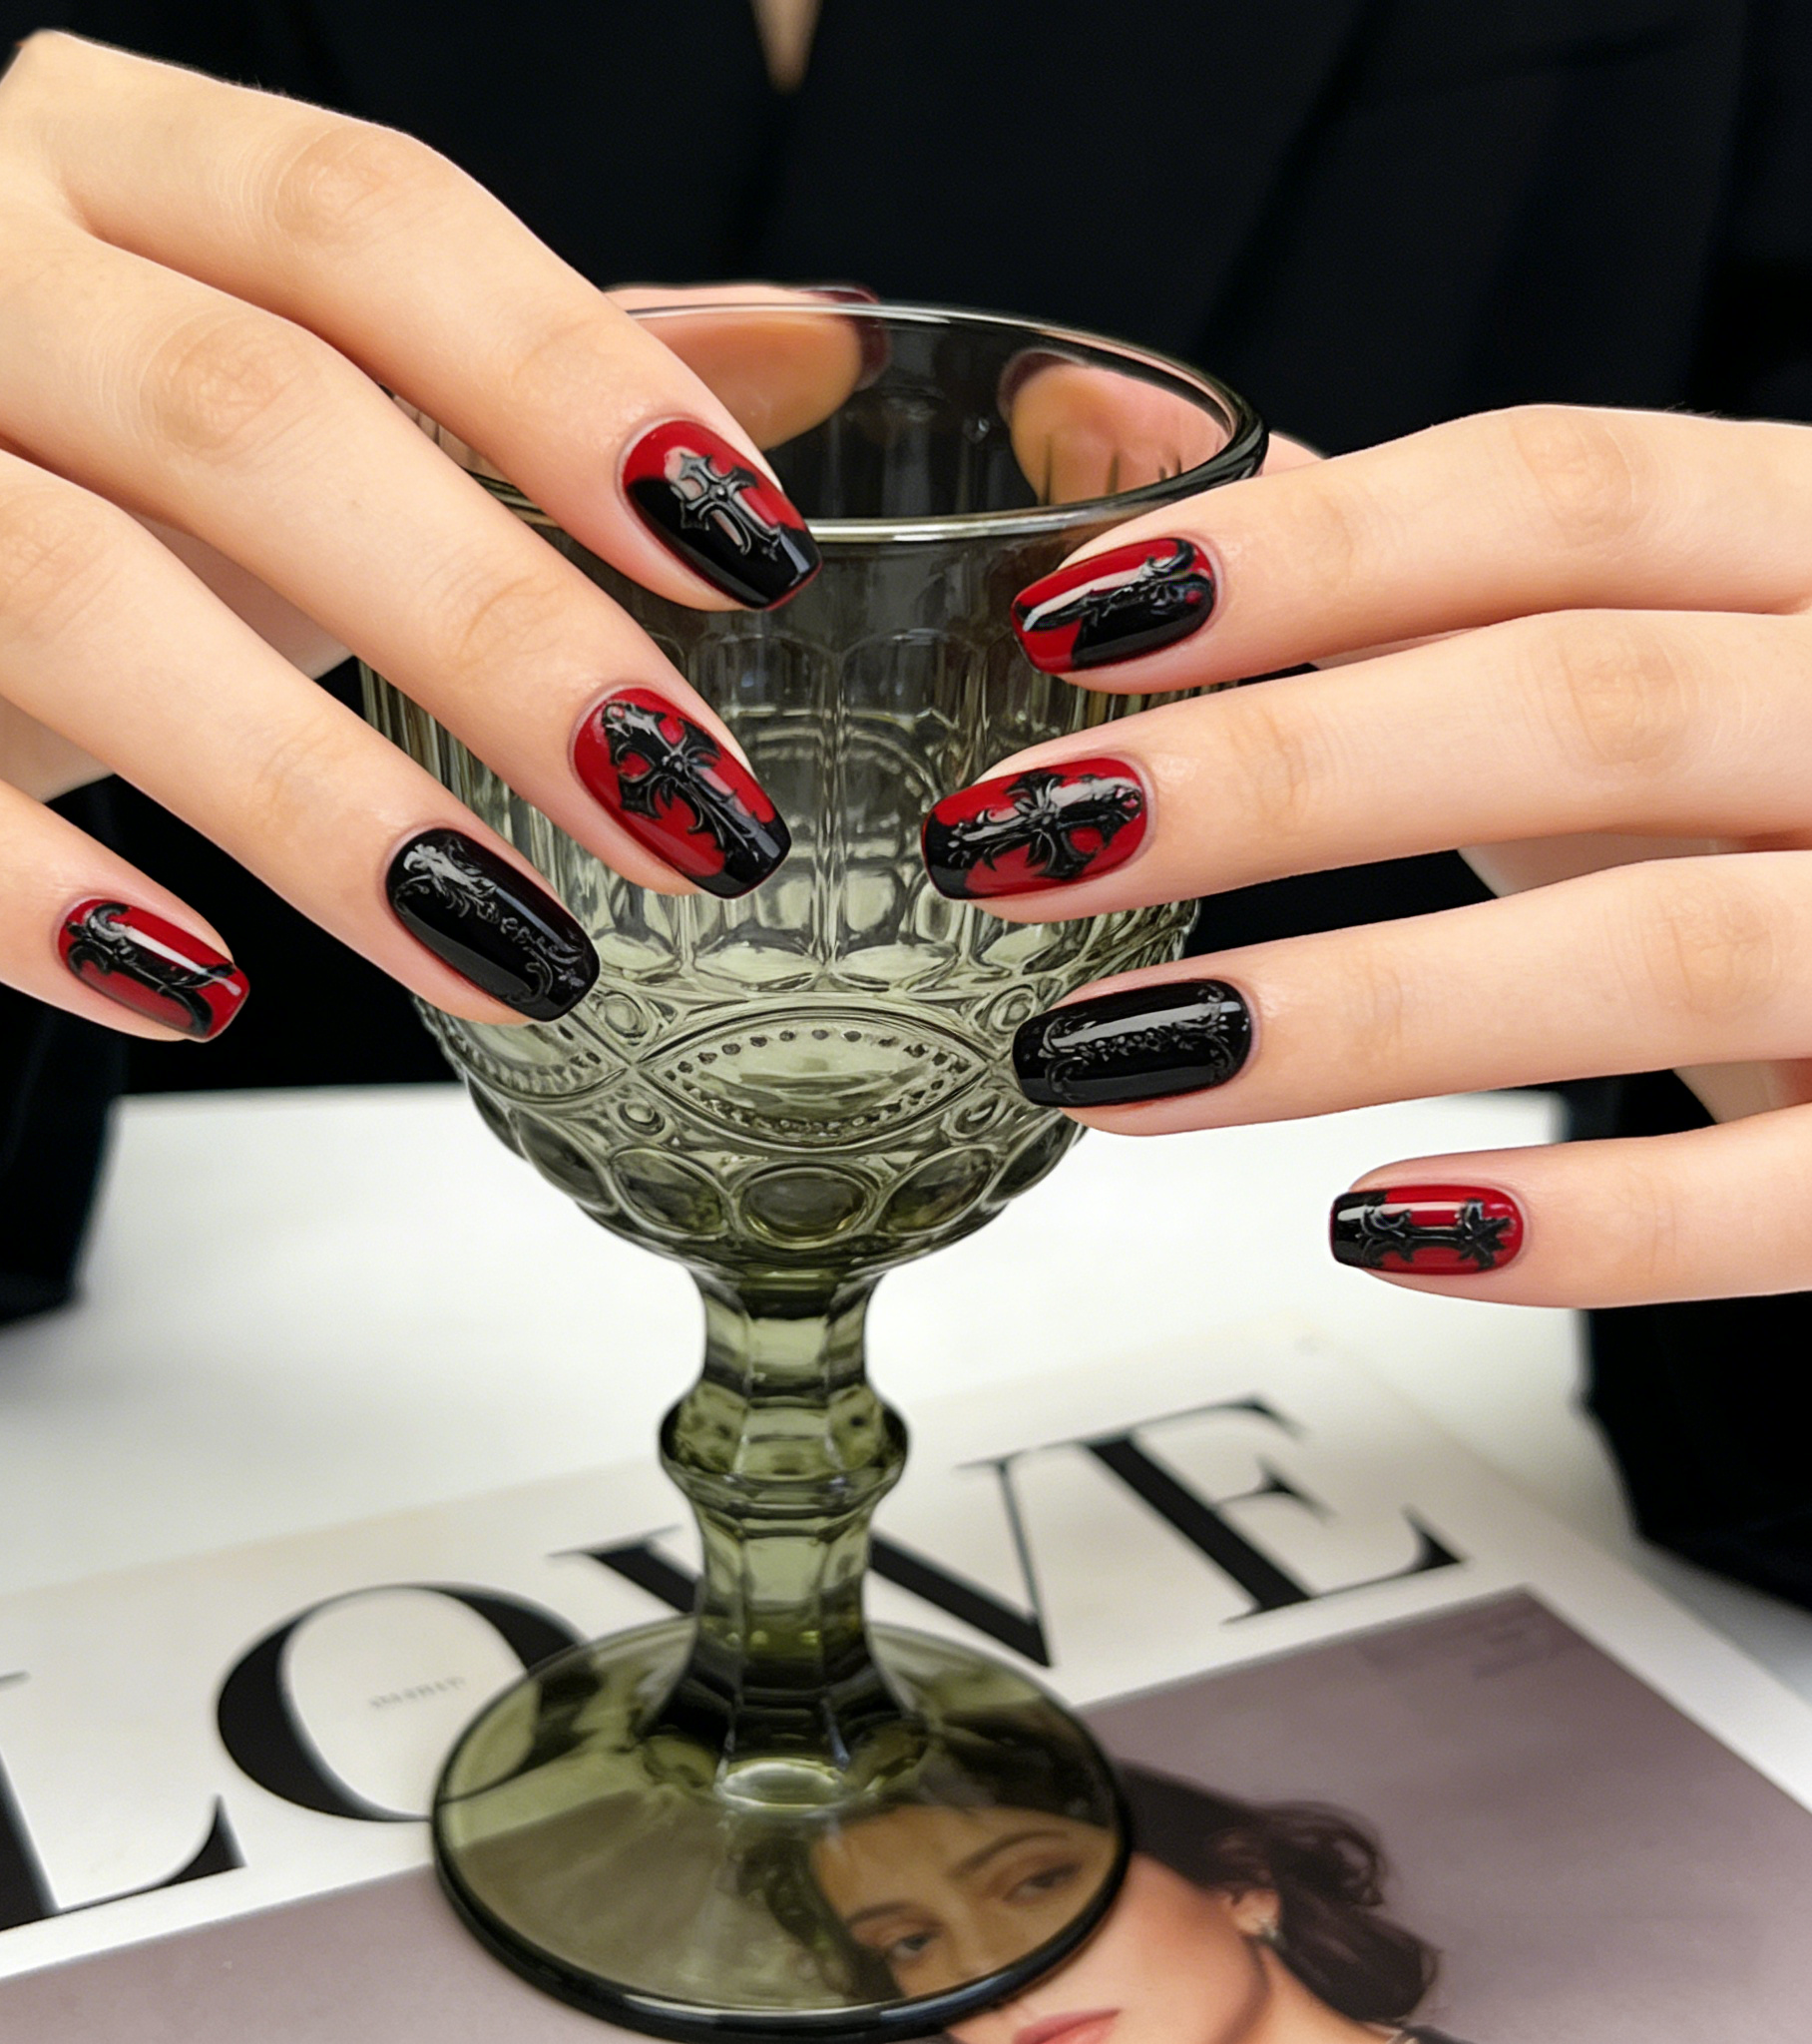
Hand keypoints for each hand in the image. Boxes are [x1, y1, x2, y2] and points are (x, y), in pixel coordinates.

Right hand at [0, 35, 838, 1040]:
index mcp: (109, 163)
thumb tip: (808, 352)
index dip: (568, 375)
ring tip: (513, 944)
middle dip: (495, 627)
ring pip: (64, 592)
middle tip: (682, 807)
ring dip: (310, 795)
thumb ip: (524, 380)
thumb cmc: (72, 479)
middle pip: (247, 412)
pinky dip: (22, 897)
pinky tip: (195, 995)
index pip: (365, 217)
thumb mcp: (300, 403)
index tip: (743, 547)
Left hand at [922, 404, 1811, 1307]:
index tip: (1069, 620)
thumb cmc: (1784, 770)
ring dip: (1354, 1011)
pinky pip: (1798, 1191)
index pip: (1558, 497)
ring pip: (1659, 949)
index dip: (1308, 553)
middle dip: (1273, 776)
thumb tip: (1085, 418)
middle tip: (1016, 842)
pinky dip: (1589, 1226)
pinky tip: (1377, 1228)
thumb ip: (1376, 547)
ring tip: (1100, 1056)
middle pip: (1579, 705)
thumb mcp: (1623, 627)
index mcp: (1808, 541)